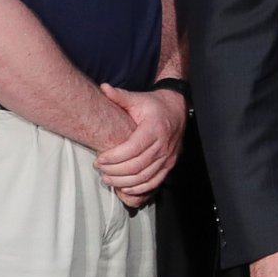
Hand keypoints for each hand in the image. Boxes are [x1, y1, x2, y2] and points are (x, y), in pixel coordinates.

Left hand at [94, 84, 183, 206]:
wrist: (177, 109)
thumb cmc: (154, 106)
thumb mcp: (138, 99)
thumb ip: (120, 96)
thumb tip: (104, 88)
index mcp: (154, 128)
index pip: (132, 149)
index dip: (114, 158)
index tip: (99, 159)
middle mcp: (163, 145)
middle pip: (137, 166)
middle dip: (115, 171)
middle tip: (100, 170)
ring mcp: (168, 156)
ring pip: (144, 177)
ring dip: (124, 182)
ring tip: (108, 179)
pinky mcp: (169, 164)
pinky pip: (155, 181)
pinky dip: (139, 188)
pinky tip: (125, 188)